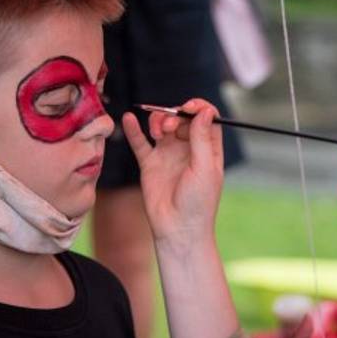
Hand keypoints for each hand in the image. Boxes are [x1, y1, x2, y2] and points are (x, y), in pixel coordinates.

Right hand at [122, 99, 223, 250]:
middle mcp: (188, 149)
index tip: (188, 108)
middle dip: (175, 115)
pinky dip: (134, 130)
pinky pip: (141, 142)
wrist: (177, 229)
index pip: (205, 119)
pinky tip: (128, 119)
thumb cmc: (198, 202)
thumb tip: (204, 111)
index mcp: (207, 149)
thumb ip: (202, 138)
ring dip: (158, 121)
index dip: (198, 108)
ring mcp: (168, 155)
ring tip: (157, 131)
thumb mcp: (204, 168)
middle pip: (182, 119)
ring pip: (162, 127)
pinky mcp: (150, 164)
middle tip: (170, 127)